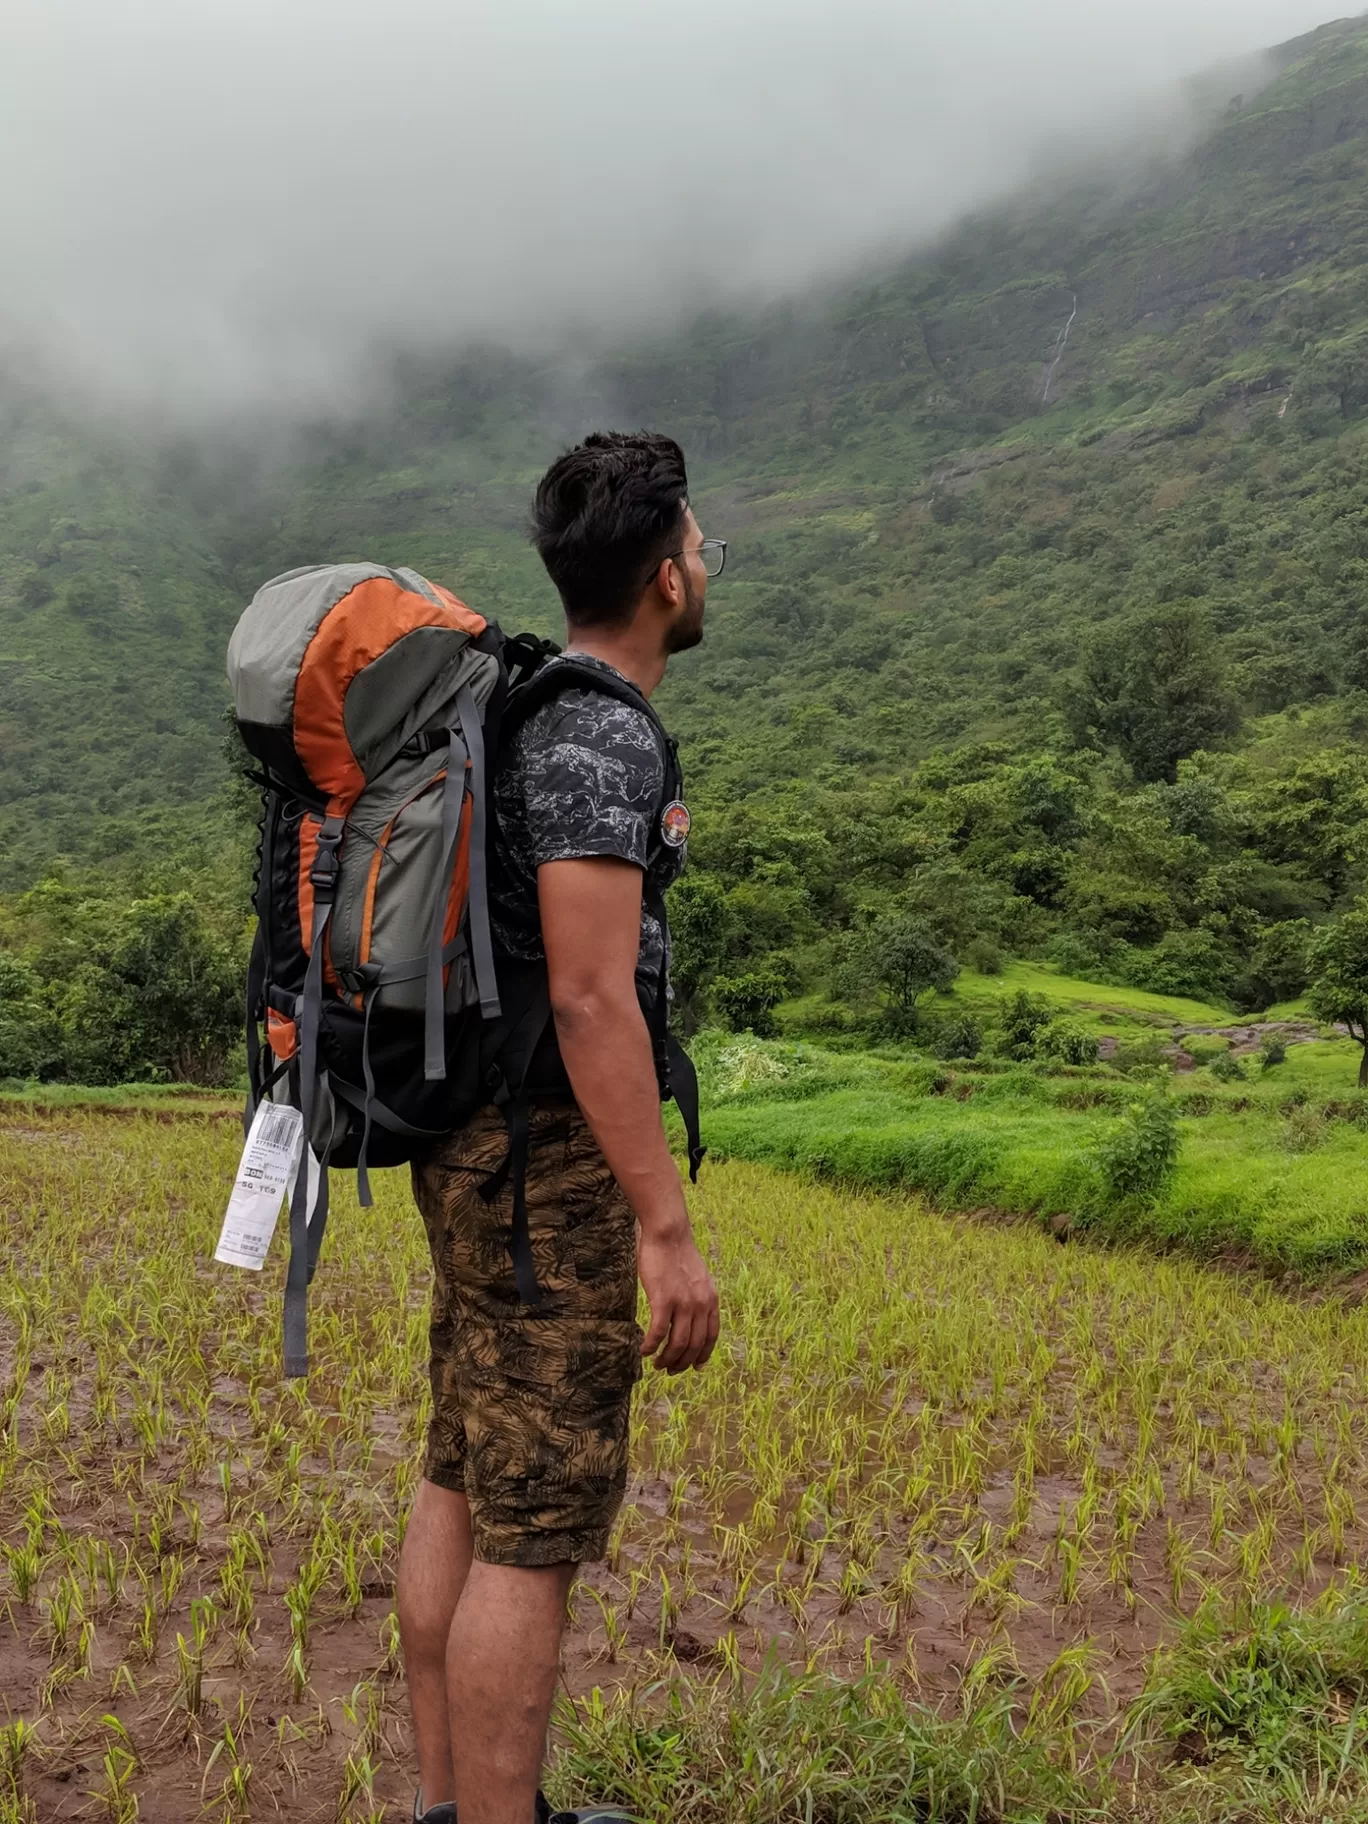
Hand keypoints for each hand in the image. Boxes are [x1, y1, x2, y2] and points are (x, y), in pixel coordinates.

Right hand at [637, 1220, 718, 1373]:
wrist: (668, 1234)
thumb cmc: (678, 1253)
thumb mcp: (698, 1277)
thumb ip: (699, 1297)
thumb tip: (694, 1315)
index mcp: (711, 1299)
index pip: (711, 1336)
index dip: (703, 1355)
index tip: (694, 1366)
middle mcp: (701, 1305)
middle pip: (694, 1345)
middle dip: (682, 1363)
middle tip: (670, 1370)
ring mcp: (683, 1303)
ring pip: (677, 1344)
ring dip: (667, 1359)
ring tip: (657, 1364)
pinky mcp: (663, 1300)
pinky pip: (658, 1333)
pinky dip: (651, 1346)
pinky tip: (644, 1350)